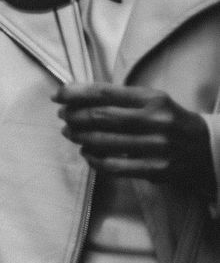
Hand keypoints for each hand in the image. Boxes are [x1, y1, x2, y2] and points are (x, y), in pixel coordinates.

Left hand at [55, 83, 216, 197]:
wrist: (210, 149)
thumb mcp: (153, 101)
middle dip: (74, 116)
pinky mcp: (157, 169)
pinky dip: (94, 160)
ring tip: (70, 133)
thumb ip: (120, 99)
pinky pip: (114, 166)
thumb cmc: (172, 121)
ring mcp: (156, 146)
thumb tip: (75, 96)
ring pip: (103, 142)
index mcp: (153, 99)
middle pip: (100, 117)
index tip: (57, 95)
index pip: (105, 93)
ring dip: (79, 137)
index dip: (75, 93)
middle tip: (63, 116)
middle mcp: (155, 120)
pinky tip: (88, 154)